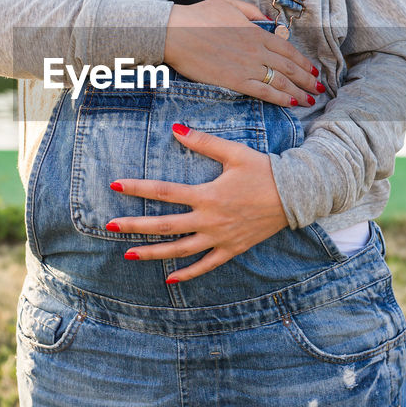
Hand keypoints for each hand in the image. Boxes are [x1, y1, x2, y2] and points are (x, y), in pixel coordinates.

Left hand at [105, 124, 288, 281]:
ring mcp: (220, 238)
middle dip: (135, 227)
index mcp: (207, 195)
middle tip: (110, 227)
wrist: (295, 194)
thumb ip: (203, 142)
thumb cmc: (264, 170)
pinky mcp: (232, 249)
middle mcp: (210, 220)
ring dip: (153, 253)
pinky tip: (169, 278)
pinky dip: (188, 273)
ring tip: (129, 255)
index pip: (164, 192)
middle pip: (165, 226)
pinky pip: (206, 265)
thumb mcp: (234, 152)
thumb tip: (176, 129)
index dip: (138, 188)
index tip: (115, 186)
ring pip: (180, 250)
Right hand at [164, 0, 323, 108]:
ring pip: (281, 81)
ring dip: (299, 91)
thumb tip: (267, 21)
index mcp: (256, 31)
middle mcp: (257, 49)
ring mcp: (248, 66)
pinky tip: (291, 103)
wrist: (176, 32)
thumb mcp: (228, 4)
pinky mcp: (235, 80)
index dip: (303, 61)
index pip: (288, 49)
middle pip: (290, 67)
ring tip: (310, 100)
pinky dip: (280, 98)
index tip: (312, 70)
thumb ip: (251, 12)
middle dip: (307, 80)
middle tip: (318, 89)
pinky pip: (264, 91)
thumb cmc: (198, 16)